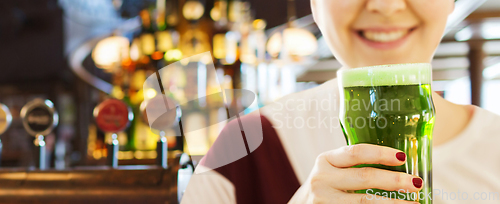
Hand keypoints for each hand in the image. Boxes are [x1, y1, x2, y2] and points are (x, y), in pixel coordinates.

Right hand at [290, 144, 422, 203]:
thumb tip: (399, 164)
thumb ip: (351, 165)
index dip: (381, 153)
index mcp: (325, 161)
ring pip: (366, 202)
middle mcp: (322, 179)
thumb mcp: (331, 170)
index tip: (403, 158)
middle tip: (416, 183)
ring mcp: (324, 200)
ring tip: (414, 203)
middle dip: (395, 180)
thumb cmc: (324, 187)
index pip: (355, 152)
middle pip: (365, 177)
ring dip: (394, 203)